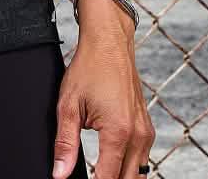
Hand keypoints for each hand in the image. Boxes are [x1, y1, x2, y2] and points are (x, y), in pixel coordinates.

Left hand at [51, 20, 154, 178]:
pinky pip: (142, 159)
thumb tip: (60, 174)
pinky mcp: (147, 128)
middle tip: (90, 178)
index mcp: (118, 132)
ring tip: (99, 174)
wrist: (109, 42)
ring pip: (139, 174)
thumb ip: (65, 143)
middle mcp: (137, 136)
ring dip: (120, 178)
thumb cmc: (89, 68)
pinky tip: (113, 165)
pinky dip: (129, 167)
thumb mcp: (68, 105)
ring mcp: (146, 132)